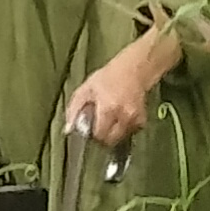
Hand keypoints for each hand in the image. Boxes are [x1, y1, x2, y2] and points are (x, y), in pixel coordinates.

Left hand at [61, 26, 181, 152]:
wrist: (132, 70)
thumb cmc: (107, 78)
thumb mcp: (85, 89)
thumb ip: (74, 110)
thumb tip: (68, 129)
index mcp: (108, 109)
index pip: (100, 135)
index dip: (92, 135)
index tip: (90, 129)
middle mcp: (123, 116)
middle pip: (111, 140)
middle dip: (103, 137)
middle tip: (98, 126)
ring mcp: (134, 118)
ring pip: (121, 138)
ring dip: (113, 133)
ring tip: (109, 118)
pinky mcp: (141, 119)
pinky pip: (130, 132)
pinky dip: (124, 129)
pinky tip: (119, 117)